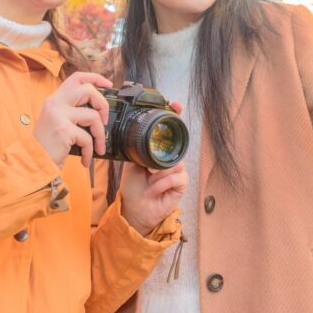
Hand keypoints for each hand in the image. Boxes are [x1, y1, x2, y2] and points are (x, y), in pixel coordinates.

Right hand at [34, 72, 111, 167]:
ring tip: (98, 147)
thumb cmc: (48, 145)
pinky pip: (87, 138)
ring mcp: (59, 115)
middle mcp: (55, 103)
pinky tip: (85, 159)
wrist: (34, 163)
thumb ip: (71, 111)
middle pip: (88, 90)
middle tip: (104, 121)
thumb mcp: (56, 121)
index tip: (108, 85)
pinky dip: (90, 151)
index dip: (95, 78)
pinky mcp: (64, 130)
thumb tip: (98, 110)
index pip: (77, 78)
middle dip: (103, 105)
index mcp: (54, 99)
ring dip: (99, 135)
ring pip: (93, 116)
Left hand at [119, 99, 187, 235]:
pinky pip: (176, 178)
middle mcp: (169, 159)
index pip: (169, 133)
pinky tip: (152, 189)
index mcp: (158, 152)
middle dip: (163, 154)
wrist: (134, 208)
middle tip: (149, 166)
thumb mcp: (131, 164)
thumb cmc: (133, 186)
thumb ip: (137, 150)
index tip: (176, 105)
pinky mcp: (181, 185)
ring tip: (149, 178)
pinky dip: (162, 183)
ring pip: (175, 163)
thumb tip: (136, 137)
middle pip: (175, 147)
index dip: (175, 118)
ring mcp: (177, 171)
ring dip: (159, 172)